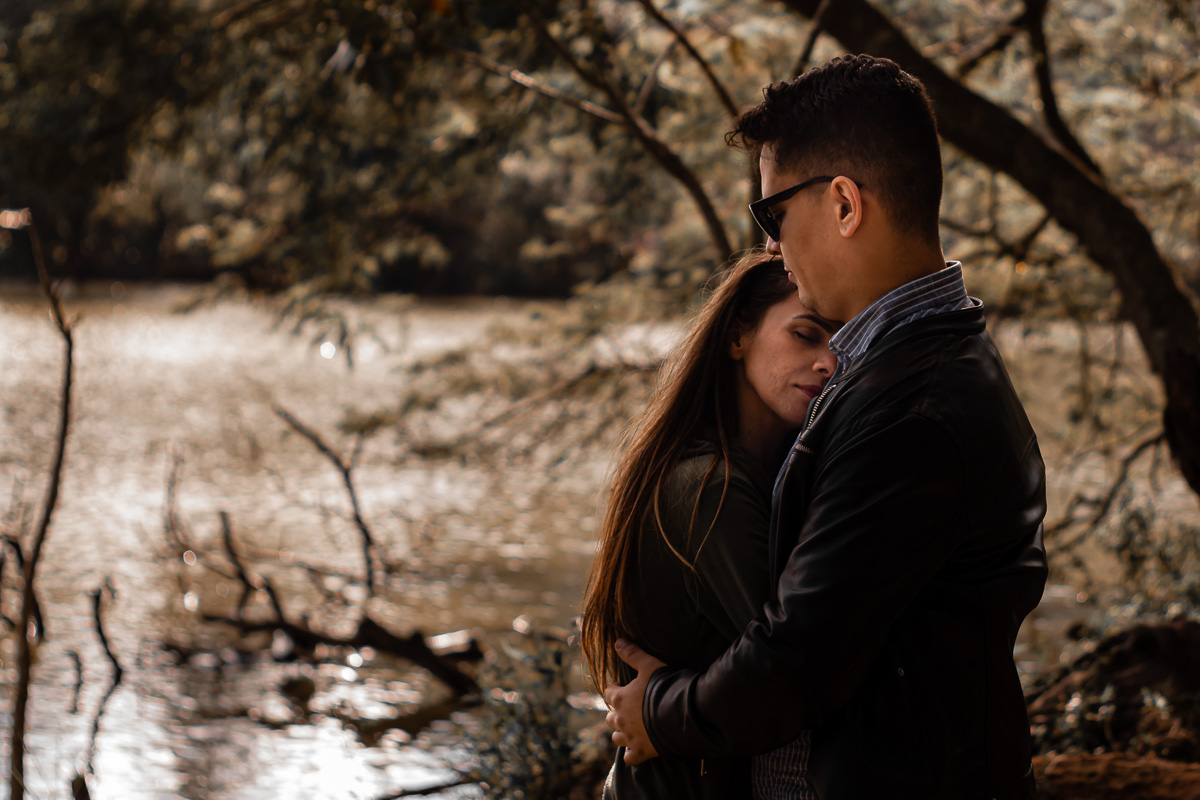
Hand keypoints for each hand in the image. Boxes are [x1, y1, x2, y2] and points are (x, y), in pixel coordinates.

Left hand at [603, 639, 665, 763]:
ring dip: (621, 733)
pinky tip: (638, 749)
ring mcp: (630, 738)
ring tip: (632, 728)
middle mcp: (621, 720)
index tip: (621, 687)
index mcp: (620, 699)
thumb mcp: (650, 665)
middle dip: (617, 713)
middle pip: (610, 718)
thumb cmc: (664, 687)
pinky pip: (630, 758)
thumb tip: (617, 642)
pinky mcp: (642, 752)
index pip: (608, 694)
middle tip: (629, 708)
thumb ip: (633, 654)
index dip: (614, 690)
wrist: (682, 715)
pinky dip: (631, 754)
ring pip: (616, 738)